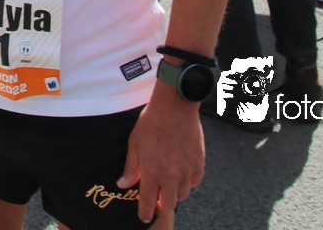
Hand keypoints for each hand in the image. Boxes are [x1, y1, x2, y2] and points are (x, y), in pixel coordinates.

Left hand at [117, 89, 205, 223]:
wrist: (175, 107)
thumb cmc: (151, 122)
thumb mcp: (135, 144)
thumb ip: (131, 167)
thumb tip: (123, 184)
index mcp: (152, 171)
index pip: (147, 202)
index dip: (144, 212)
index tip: (143, 217)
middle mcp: (171, 175)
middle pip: (168, 204)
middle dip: (161, 207)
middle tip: (156, 204)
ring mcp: (187, 171)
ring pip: (182, 194)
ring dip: (174, 194)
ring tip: (168, 186)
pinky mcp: (199, 164)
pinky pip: (195, 182)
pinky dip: (188, 183)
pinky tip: (181, 175)